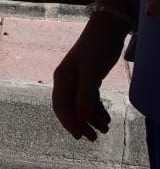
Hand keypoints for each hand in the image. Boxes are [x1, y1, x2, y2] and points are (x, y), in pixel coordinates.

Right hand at [51, 16, 125, 141]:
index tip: (79, 136)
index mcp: (62, 79)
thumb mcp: (91, 73)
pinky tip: (106, 118)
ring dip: (92, 118)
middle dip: (81, 124)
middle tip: (94, 138)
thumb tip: (80, 117)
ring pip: (82, 105)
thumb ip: (85, 96)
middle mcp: (67, 81)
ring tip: (105, 129)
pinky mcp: (89, 79)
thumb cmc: (96, 49)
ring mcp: (78, 80)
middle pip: (71, 108)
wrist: (108, 29)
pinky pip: (90, 99)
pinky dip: (98, 109)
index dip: (69, 123)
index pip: (61, 106)